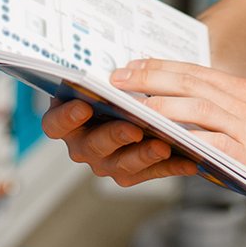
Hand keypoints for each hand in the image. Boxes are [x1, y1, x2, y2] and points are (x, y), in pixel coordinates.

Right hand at [40, 96, 200, 187]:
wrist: (137, 107)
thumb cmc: (114, 89)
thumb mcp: (107, 82)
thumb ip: (109, 83)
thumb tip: (122, 73)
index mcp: (67, 119)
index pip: (55, 124)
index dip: (66, 118)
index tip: (84, 106)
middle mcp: (83, 144)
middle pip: (91, 146)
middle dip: (113, 136)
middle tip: (133, 129)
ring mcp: (106, 162)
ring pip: (122, 164)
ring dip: (144, 155)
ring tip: (164, 145)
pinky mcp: (132, 173)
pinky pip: (152, 172)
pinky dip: (172, 166)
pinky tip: (190, 159)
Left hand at [111, 59, 245, 201]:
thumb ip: (239, 109)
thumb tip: (205, 117)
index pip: (195, 70)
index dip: (161, 66)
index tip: (134, 64)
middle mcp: (244, 102)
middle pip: (187, 82)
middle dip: (148, 78)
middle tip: (116, 78)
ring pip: (193, 108)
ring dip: (156, 104)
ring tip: (127, 103)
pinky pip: (210, 144)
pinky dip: (184, 140)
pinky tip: (161, 139)